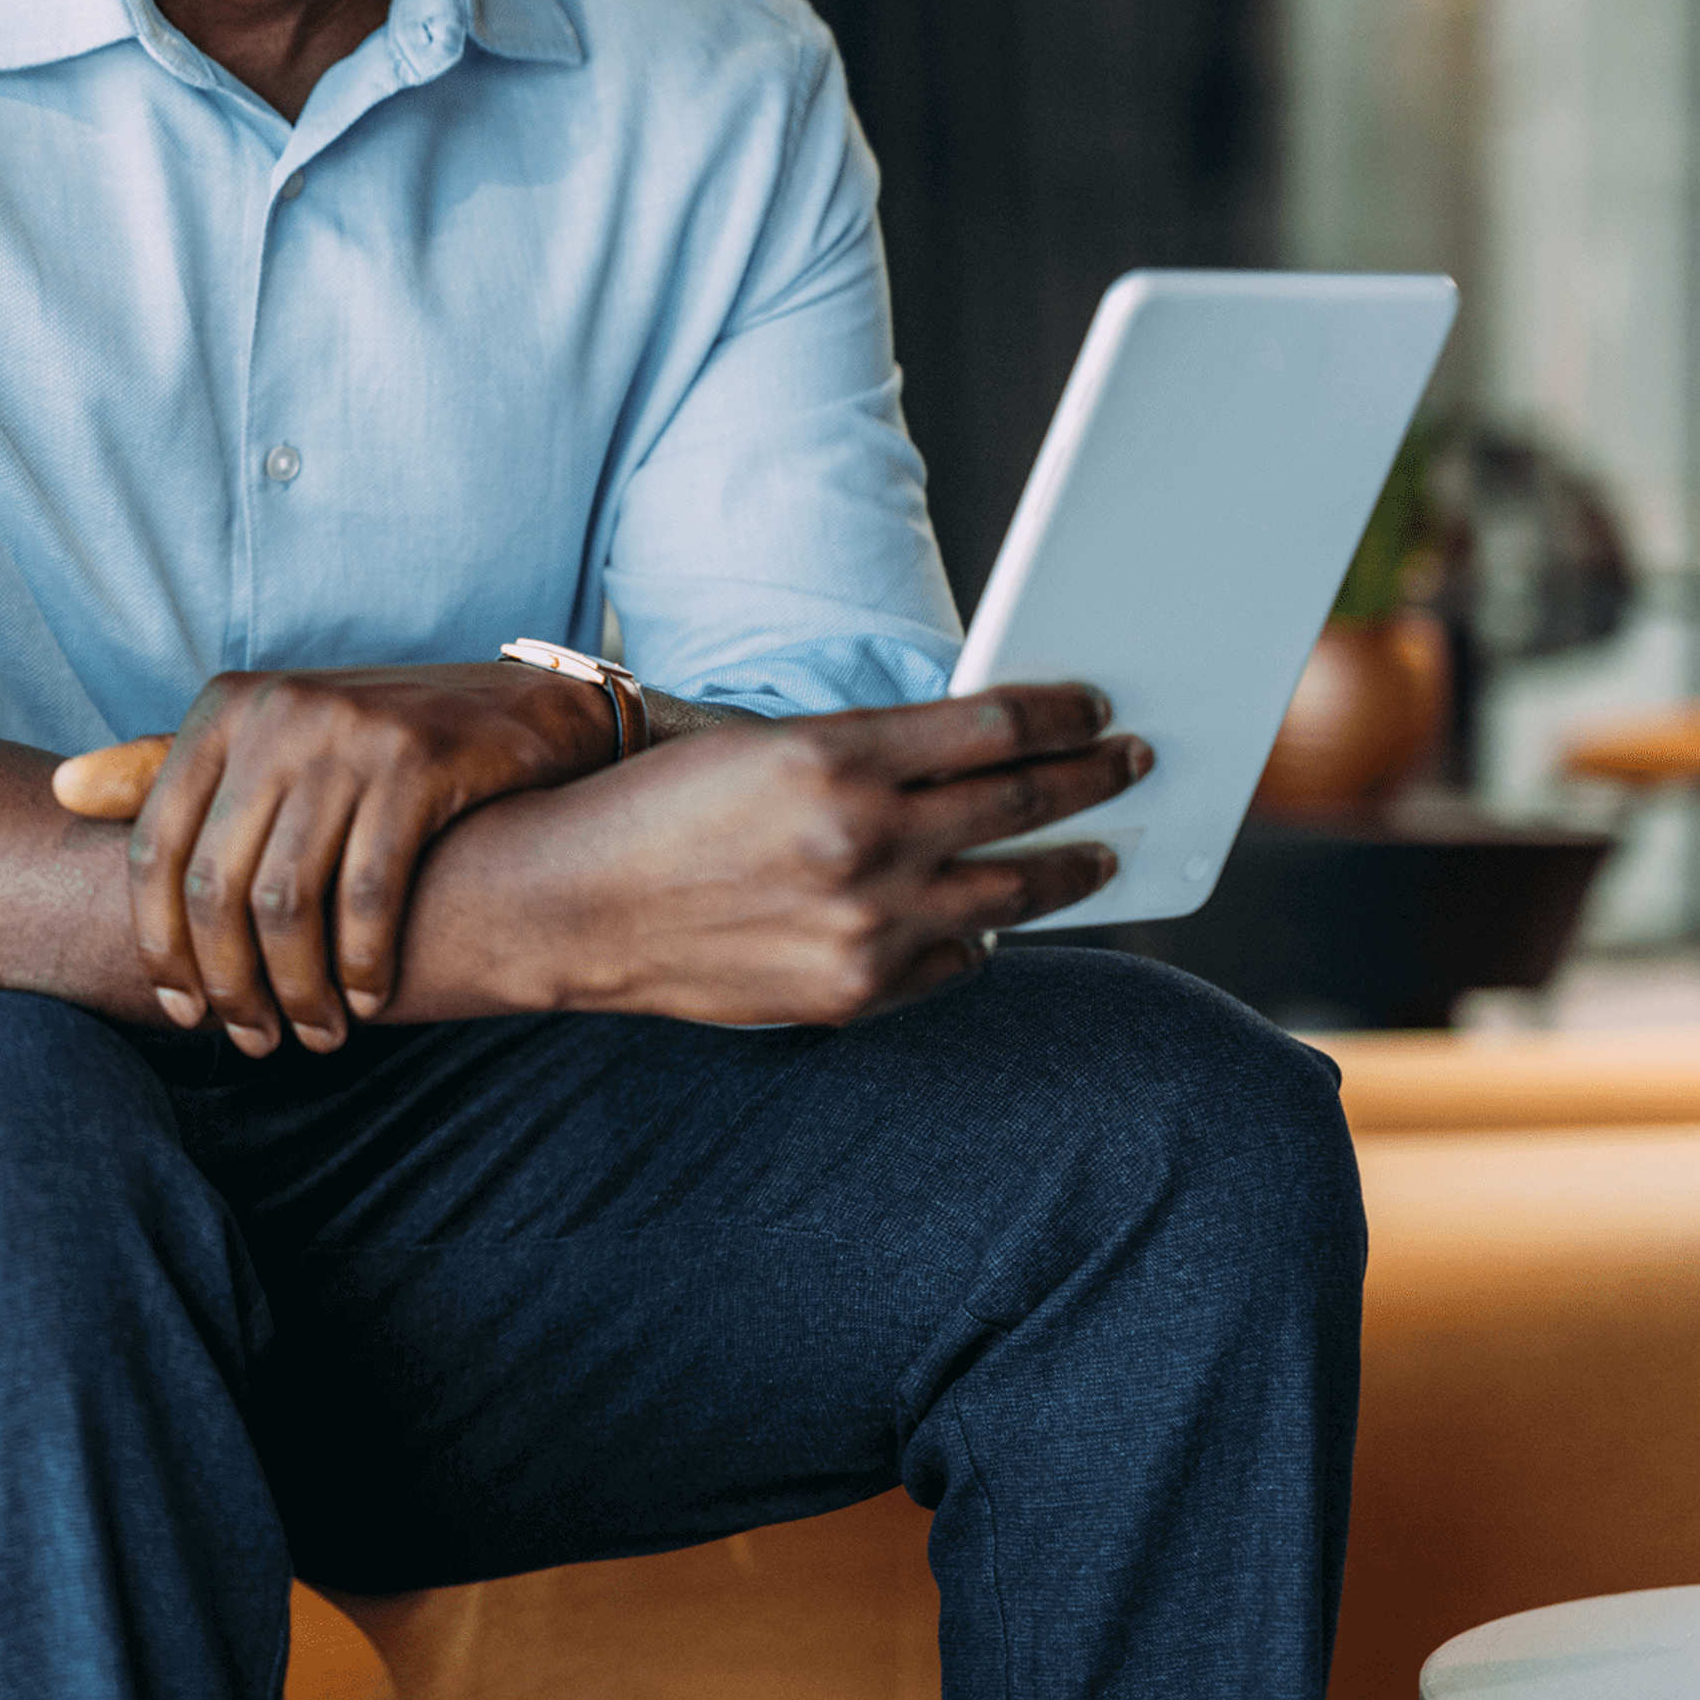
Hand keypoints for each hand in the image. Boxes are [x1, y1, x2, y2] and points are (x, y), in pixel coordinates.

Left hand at [51, 662, 625, 1056]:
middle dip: (230, 983)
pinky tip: (367, 998)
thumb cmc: (371, 748)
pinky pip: (367, 893)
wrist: (518, 710)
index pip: (155, 848)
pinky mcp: (418, 761)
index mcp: (224, 708)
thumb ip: (166, 771)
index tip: (185, 1011)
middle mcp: (276, 710)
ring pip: (287, 900)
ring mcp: (346, 732)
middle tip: (255, 1039)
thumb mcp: (267, 745)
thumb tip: (61, 790)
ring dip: (296, 988)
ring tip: (313, 1034)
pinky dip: (360, 963)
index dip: (161, 945)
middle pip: (215, 885)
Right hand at [477, 684, 1142, 1026]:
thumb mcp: (762, 748)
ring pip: (1014, 890)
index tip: (1097, 708)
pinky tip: (993, 916)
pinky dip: (983, 933)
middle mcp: (863, 838)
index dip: (1062, 713)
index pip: (994, 722)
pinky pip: (960, 960)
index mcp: (835, 755)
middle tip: (1131, 762)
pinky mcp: (855, 991)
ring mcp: (866, 925)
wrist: (568, 906)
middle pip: (1025, 801)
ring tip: (1100, 851)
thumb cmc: (654, 810)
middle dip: (1093, 776)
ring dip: (1071, 865)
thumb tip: (975, 751)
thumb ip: (870, 752)